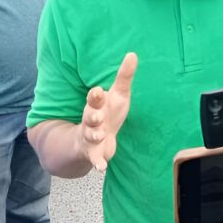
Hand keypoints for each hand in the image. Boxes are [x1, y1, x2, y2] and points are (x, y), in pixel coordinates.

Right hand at [77, 52, 137, 171]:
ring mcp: (91, 137)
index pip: (94, 98)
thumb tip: (133, 54)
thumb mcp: (118, 94)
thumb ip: (124, 76)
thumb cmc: (109, 112)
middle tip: (96, 114)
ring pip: (90, 135)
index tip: (98, 91)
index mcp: (97, 104)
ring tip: (99, 134)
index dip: (96, 95)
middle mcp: (92, 120)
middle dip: (91, 115)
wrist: (94, 137)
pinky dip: (97, 163)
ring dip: (93, 134)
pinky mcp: (94, 152)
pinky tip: (101, 168)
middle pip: (89, 116)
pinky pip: (94, 159)